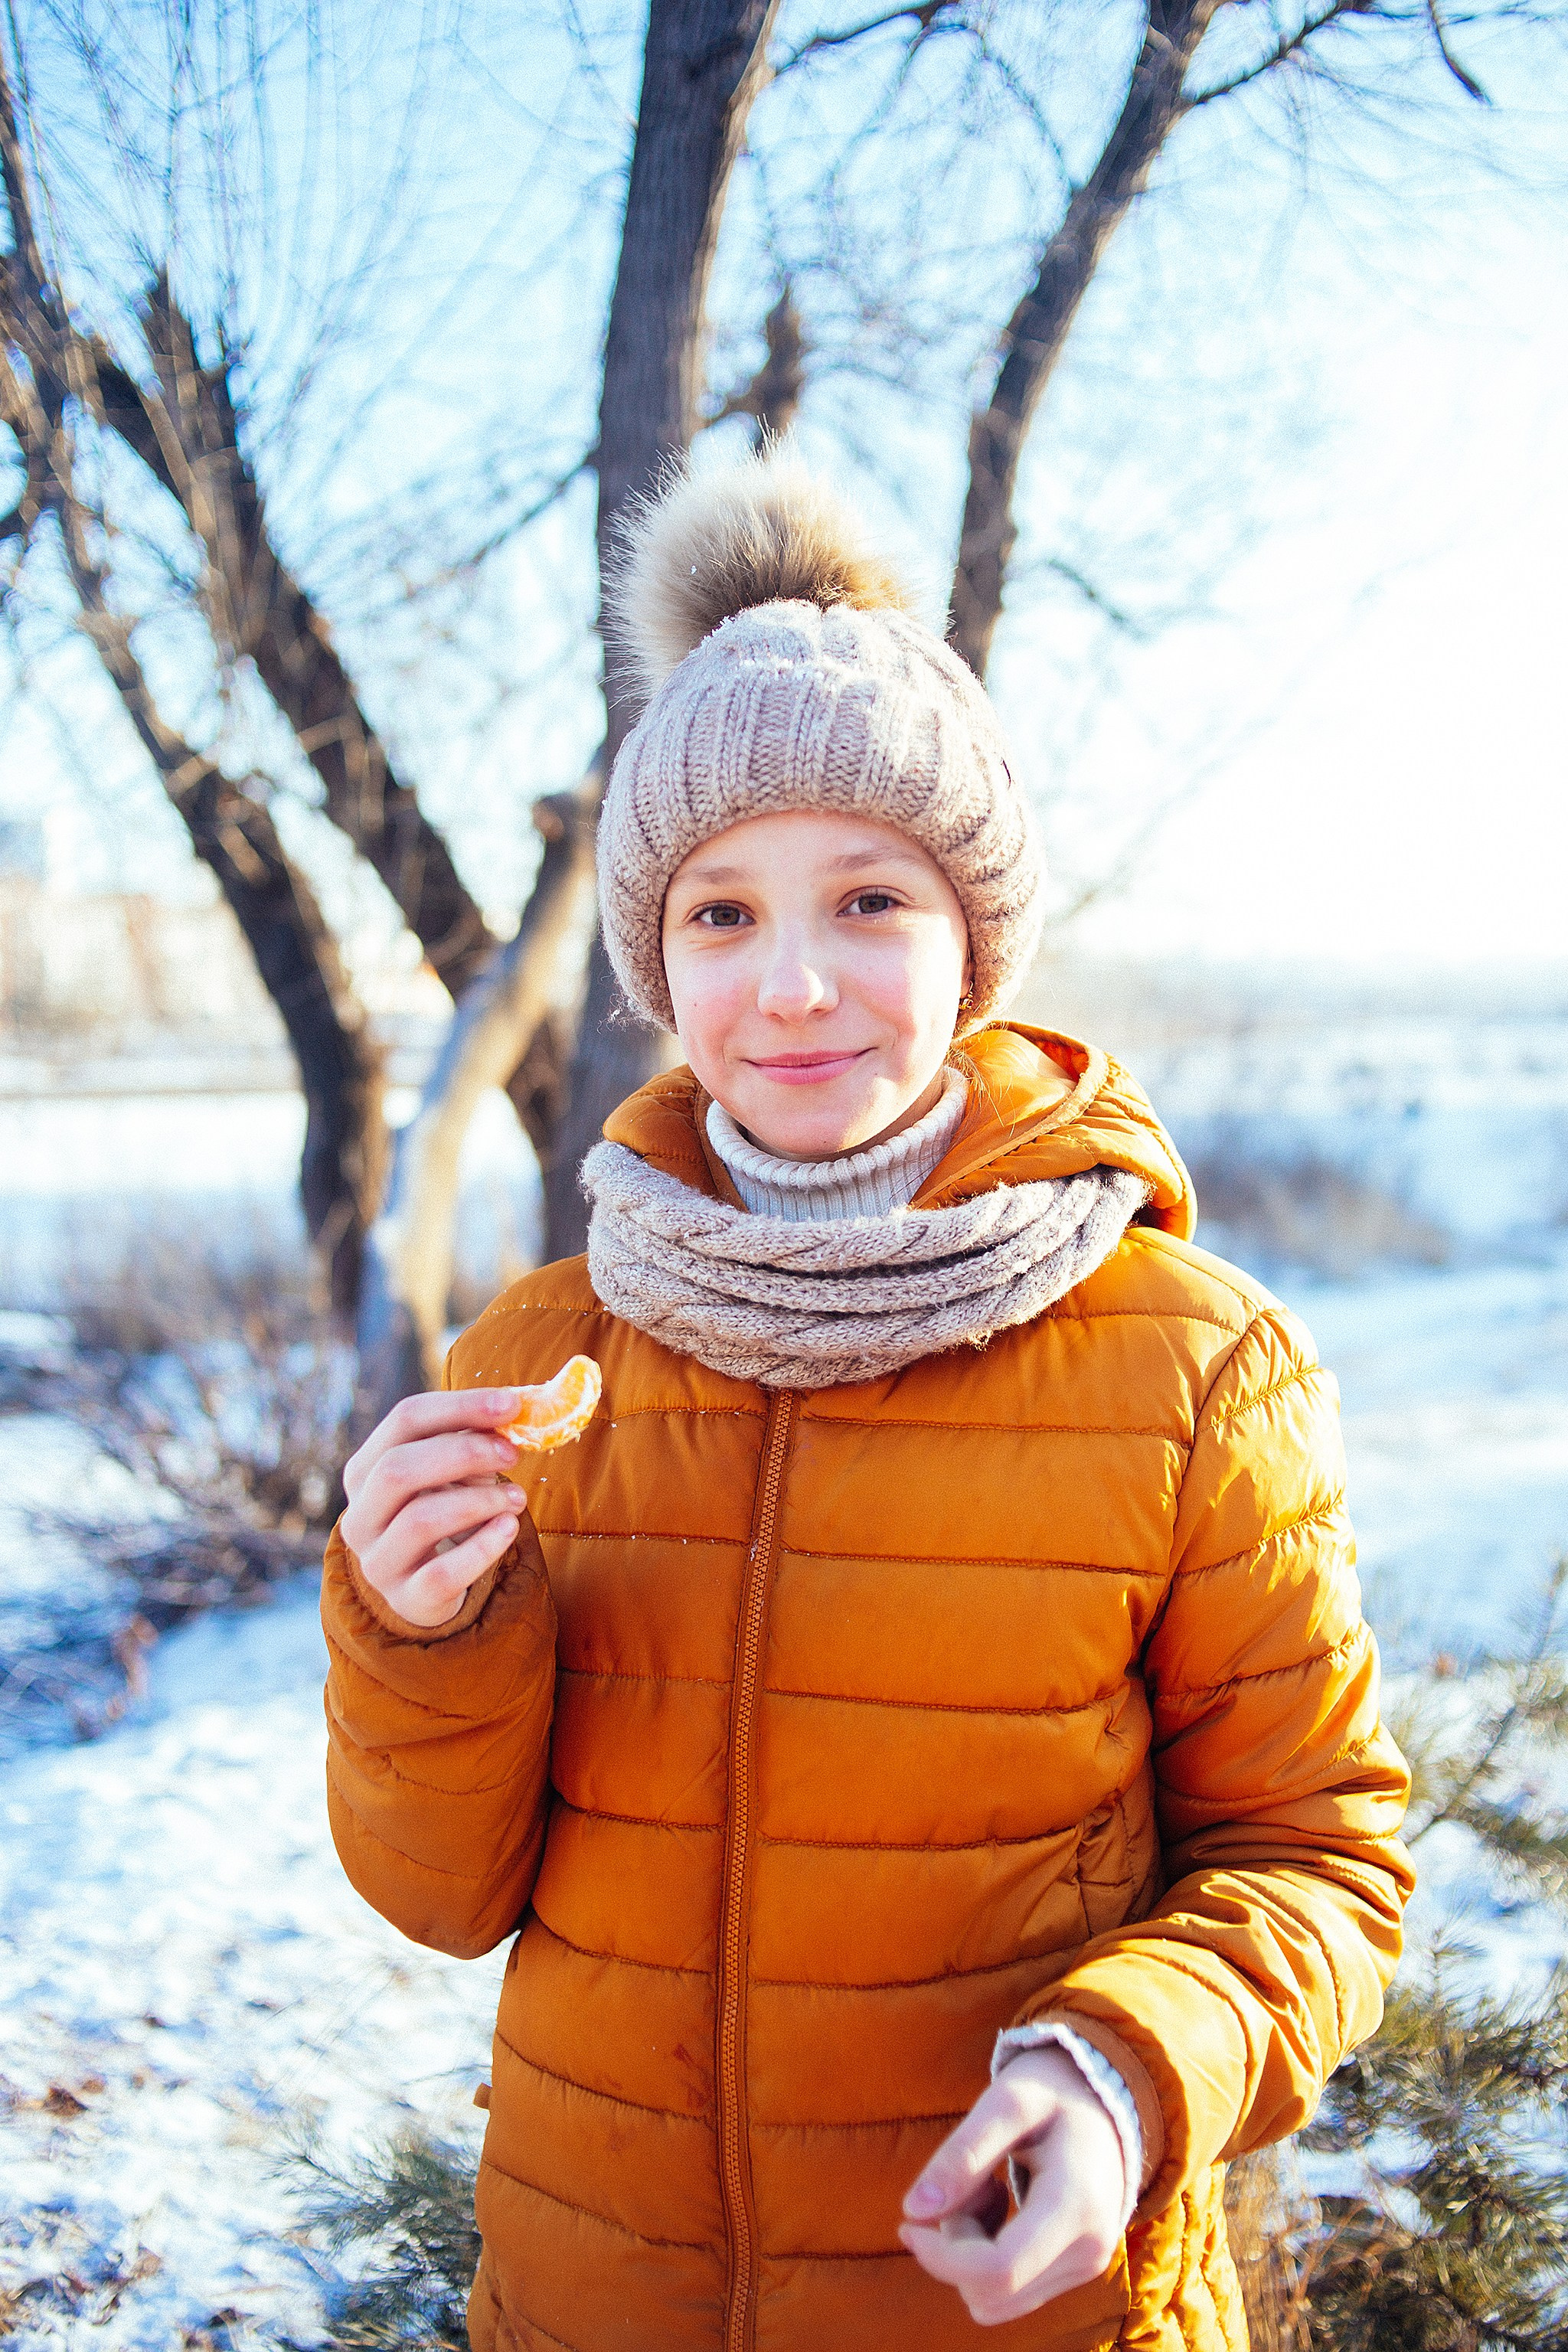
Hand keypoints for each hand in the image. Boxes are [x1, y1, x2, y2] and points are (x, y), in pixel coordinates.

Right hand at [340, 1389, 527, 1628]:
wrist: (427, 1589)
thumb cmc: (441, 1513)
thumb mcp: (447, 1473)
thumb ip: (470, 1439)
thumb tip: (515, 1406)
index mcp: (365, 1470)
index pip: (404, 1419)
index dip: (461, 1406)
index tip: (513, 1404)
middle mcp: (360, 1515)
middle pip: (398, 1468)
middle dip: (464, 1453)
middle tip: (513, 1452)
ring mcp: (378, 1561)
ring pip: (420, 1520)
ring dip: (479, 1500)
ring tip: (517, 1497)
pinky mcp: (406, 1599)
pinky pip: (441, 1573)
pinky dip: (482, 1547)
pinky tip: (508, 1528)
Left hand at [899, 2048, 1125, 2326]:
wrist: (1102, 2099)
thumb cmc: (1051, 2090)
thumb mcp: (1006, 2103)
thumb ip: (962, 2154)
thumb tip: (912, 2211)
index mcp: (1075, 2204)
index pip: (998, 2270)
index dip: (940, 2257)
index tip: (908, 2222)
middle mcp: (1090, 2249)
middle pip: (991, 2291)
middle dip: (957, 2244)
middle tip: (971, 2182)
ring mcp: (1088, 2266)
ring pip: (996, 2299)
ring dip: (970, 2252)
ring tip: (988, 2187)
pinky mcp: (1077, 2270)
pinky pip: (1011, 2292)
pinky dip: (988, 2257)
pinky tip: (1003, 2205)